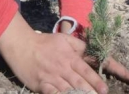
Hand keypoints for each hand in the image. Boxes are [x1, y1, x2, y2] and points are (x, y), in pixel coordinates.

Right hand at [0, 12, 128, 93]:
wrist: (22, 45)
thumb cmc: (46, 42)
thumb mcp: (65, 40)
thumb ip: (81, 46)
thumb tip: (93, 51)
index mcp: (72, 56)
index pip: (90, 68)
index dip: (99, 79)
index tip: (107, 89)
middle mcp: (64, 67)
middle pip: (82, 82)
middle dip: (93, 92)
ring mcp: (53, 77)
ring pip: (69, 90)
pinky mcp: (42, 85)